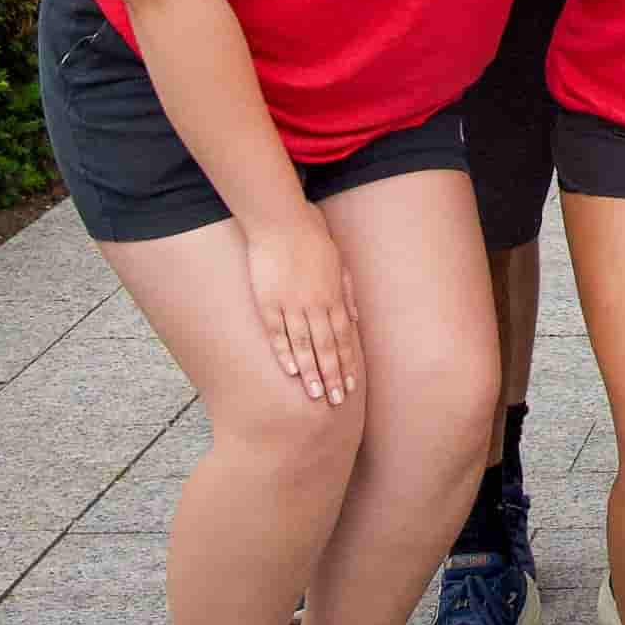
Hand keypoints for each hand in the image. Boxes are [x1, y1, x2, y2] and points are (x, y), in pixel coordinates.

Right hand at [240, 205, 358, 403]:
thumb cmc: (312, 239)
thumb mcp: (338, 263)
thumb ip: (347, 293)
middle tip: (338, 402)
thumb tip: (356, 318)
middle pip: (327, 348)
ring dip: (312, 372)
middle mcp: (316, 305)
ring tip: (317, 396)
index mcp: (333, 297)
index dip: (347, 364)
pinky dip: (284, 353)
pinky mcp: (269, 302)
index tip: (351, 386)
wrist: (282, 221)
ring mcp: (291, 305)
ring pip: (304, 346)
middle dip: (333, 376)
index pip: (343, 339)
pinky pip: (277, 333)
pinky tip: (291, 372)